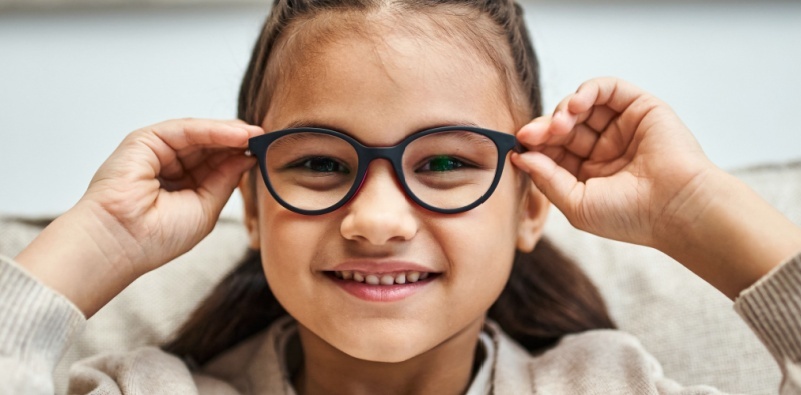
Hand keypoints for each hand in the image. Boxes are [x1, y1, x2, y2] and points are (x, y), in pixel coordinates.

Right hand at [16, 119, 261, 315]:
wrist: (122, 243)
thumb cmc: (158, 236)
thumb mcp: (206, 206)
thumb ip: (225, 179)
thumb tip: (248, 156)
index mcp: (182, 184)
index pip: (216, 163)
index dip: (241, 156)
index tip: (267, 152)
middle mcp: (169, 165)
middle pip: (210, 145)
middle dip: (239, 141)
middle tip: (267, 138)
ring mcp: (156, 151)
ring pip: (200, 135)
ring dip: (230, 133)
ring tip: (257, 134)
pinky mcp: (144, 140)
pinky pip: (185, 130)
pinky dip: (213, 130)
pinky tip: (237, 134)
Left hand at [512, 77, 714, 247]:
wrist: (676, 208)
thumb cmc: (630, 216)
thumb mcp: (576, 203)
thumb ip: (546, 179)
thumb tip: (519, 155)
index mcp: (586, 173)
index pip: (551, 150)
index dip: (534, 145)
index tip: (519, 144)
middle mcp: (602, 148)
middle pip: (562, 126)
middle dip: (544, 127)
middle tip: (532, 134)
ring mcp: (620, 127)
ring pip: (580, 106)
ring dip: (563, 110)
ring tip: (560, 125)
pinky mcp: (639, 107)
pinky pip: (607, 88)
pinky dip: (587, 91)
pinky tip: (576, 106)